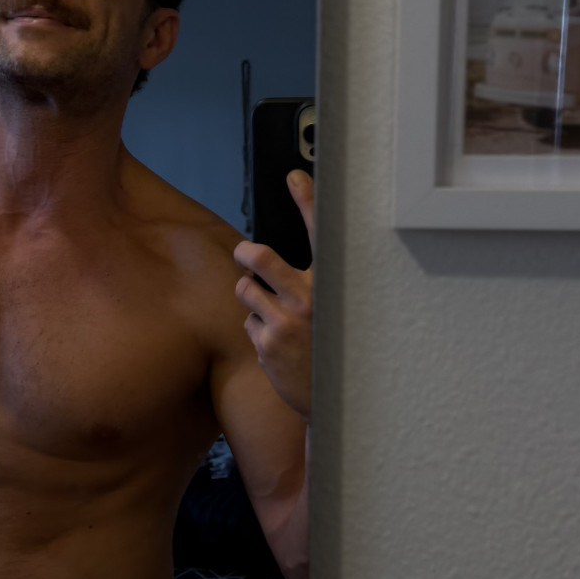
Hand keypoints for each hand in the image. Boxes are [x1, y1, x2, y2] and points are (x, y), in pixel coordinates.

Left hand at [233, 170, 313, 420]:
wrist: (334, 401)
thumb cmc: (332, 349)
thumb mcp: (332, 313)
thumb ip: (311, 286)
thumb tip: (286, 262)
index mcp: (329, 286)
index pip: (319, 235)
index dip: (308, 201)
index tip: (294, 177)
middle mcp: (308, 300)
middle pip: (258, 257)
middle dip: (245, 254)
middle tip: (245, 255)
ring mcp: (285, 322)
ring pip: (245, 290)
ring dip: (251, 298)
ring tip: (271, 314)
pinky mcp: (266, 343)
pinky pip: (248, 322)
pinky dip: (256, 329)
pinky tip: (276, 344)